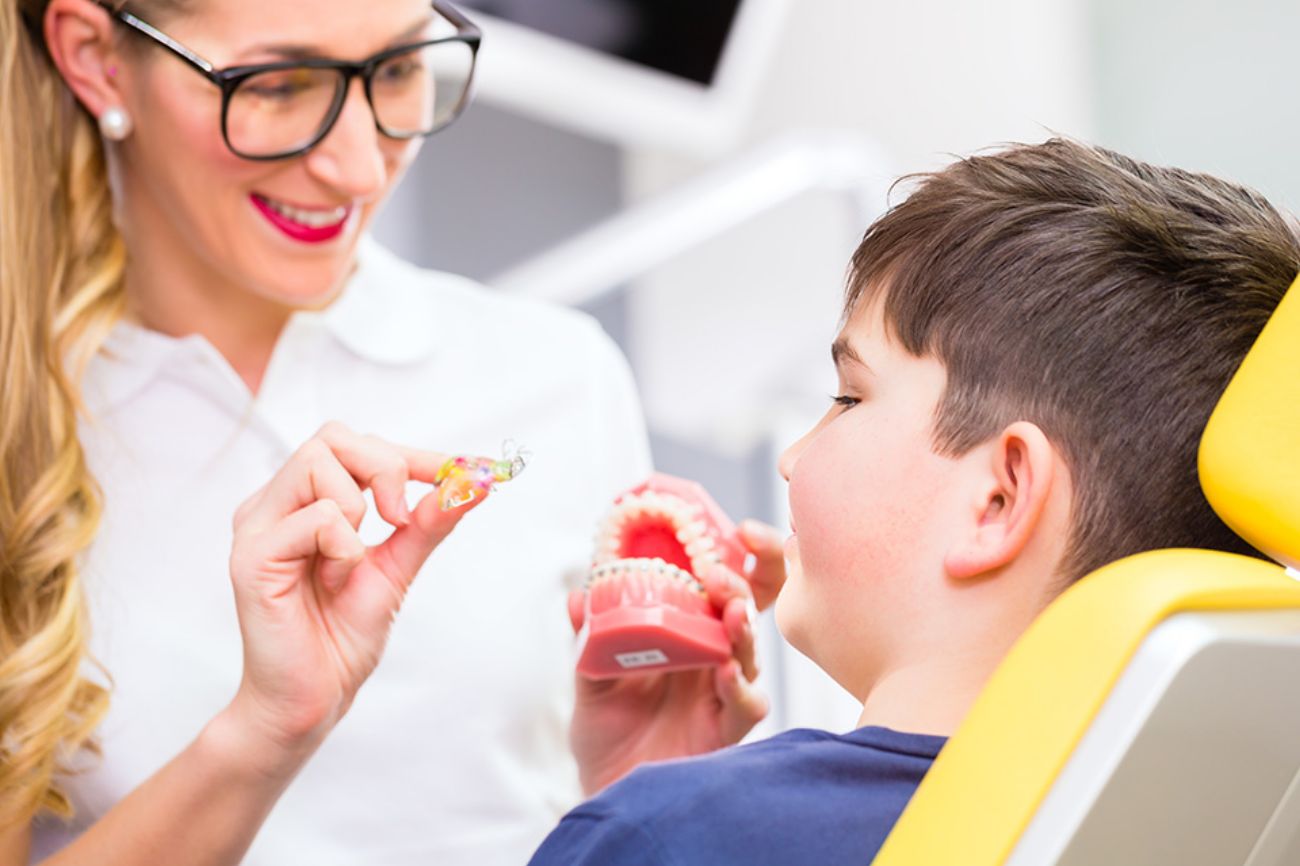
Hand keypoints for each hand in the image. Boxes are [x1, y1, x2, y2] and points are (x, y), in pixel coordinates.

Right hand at [224, 422, 483, 757]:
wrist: (314, 698)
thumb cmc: (342, 635)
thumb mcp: (398, 567)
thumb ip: (429, 521)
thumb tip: (475, 481)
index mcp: (303, 501)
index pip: (353, 444)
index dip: (410, 453)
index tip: (458, 472)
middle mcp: (274, 504)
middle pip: (332, 436)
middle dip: (386, 466)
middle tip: (402, 519)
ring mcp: (257, 526)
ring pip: (316, 461)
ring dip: (359, 507)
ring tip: (353, 561)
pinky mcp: (251, 557)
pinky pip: (316, 517)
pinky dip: (344, 546)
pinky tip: (334, 580)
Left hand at [568, 519, 788, 794]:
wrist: (605, 792)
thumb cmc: (607, 733)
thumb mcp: (590, 677)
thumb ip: (588, 639)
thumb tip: (578, 597)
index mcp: (686, 635)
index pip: (719, 590)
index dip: (734, 560)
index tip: (735, 533)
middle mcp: (712, 659)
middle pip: (746, 612)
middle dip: (743, 588)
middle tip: (720, 577)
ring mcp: (722, 694)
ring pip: (750, 654)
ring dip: (744, 630)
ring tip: (731, 614)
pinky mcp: (726, 730)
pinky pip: (746, 706)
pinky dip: (740, 688)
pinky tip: (725, 672)